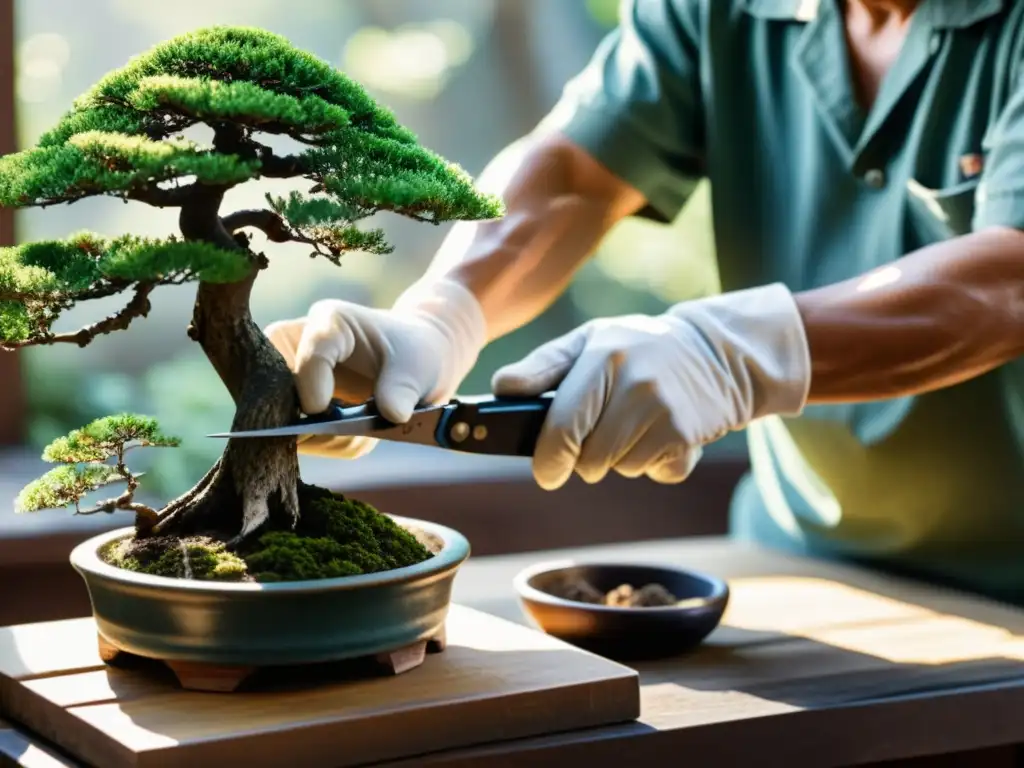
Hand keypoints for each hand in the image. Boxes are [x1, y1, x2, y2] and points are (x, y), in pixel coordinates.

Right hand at [265, 278, 486, 458]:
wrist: (412, 361)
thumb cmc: (414, 353)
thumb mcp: (416, 366)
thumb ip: (402, 388)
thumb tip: (393, 415)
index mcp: (330, 322)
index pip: (308, 353)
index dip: (311, 384)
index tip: (322, 410)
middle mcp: (301, 344)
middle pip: (276, 388)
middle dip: (311, 422)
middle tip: (352, 433)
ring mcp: (293, 375)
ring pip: (283, 418)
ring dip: (324, 438)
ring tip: (363, 433)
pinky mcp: (296, 402)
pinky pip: (299, 435)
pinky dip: (329, 443)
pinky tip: (356, 434)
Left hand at [491, 283, 810, 489]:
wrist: (716, 353)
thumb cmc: (638, 348)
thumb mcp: (590, 341)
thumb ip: (543, 366)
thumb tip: (502, 388)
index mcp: (603, 357)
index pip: (563, 427)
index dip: (549, 459)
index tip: (547, 472)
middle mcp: (636, 385)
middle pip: (590, 459)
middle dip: (587, 456)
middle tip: (602, 429)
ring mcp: (665, 412)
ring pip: (620, 469)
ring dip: (621, 458)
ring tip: (636, 422)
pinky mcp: (688, 438)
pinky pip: (653, 473)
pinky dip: (653, 464)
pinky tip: (662, 432)